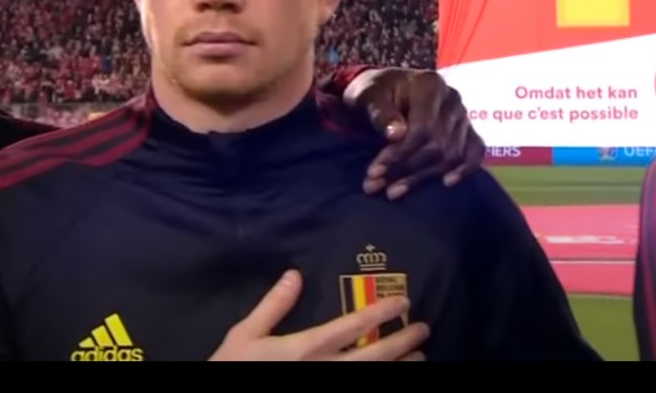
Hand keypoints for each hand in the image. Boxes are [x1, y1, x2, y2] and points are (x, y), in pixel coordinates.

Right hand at [209, 270, 429, 360]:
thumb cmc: (232, 368)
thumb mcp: (245, 335)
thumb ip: (273, 305)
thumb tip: (294, 275)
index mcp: (305, 349)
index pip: (351, 326)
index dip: (380, 312)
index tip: (403, 302)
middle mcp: (324, 370)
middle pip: (374, 357)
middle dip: (403, 343)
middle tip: (424, 330)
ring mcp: (328, 389)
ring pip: (374, 379)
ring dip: (400, 369)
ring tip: (421, 357)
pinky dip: (382, 382)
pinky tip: (394, 377)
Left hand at [345, 68, 485, 199]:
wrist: (385, 90)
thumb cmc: (375, 92)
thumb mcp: (367, 95)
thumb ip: (380, 112)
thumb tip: (397, 134)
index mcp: (429, 85)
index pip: (422, 128)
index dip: (399, 153)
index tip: (374, 171)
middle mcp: (452, 99)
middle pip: (437, 145)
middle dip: (405, 169)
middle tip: (374, 185)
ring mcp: (462, 115)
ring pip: (451, 155)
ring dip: (422, 177)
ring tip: (392, 191)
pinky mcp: (468, 130)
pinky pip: (476, 151)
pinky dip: (465, 169)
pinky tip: (446, 183)